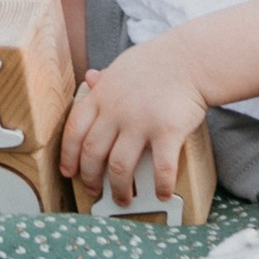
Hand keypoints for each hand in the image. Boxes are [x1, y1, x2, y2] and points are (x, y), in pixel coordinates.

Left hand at [62, 35, 210, 207]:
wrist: (190, 59)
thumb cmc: (158, 63)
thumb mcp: (123, 66)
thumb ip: (105, 79)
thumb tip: (90, 79)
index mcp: (102, 96)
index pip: (74, 131)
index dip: (68, 155)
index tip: (68, 171)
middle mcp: (116, 111)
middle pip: (92, 153)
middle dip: (90, 178)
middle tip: (93, 190)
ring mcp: (140, 122)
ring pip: (119, 167)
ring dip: (120, 189)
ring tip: (124, 199)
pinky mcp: (167, 131)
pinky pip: (160, 168)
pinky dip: (161, 185)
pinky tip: (163, 193)